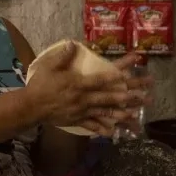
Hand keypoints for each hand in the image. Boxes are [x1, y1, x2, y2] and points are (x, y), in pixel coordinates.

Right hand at [23, 41, 147, 134]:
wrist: (31, 107)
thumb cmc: (40, 85)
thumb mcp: (49, 67)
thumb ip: (63, 56)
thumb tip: (73, 44)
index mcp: (79, 84)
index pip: (101, 79)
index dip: (117, 75)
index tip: (130, 73)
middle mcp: (84, 98)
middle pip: (109, 97)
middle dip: (128, 96)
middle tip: (144, 96)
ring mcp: (82, 111)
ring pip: (105, 112)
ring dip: (122, 113)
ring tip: (136, 114)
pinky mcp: (77, 120)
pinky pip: (92, 125)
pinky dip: (103, 128)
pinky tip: (114, 132)